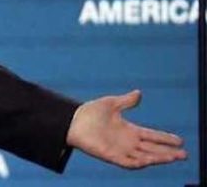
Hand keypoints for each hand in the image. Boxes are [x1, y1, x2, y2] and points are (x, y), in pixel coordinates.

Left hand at [67, 89, 185, 168]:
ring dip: (158, 158)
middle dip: (168, 152)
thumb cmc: (89, 113)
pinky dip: (139, 162)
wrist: (72, 120)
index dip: (165, 138)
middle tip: (184, 154)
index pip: (152, 136)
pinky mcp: (111, 156)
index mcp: (129, 130)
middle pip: (152, 149)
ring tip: (173, 157)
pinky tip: (149, 160)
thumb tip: (139, 93)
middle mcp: (127, 142)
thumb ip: (126, 101)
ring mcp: (120, 150)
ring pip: (144, 157)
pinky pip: (128, 162)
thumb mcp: (111, 103)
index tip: (180, 140)